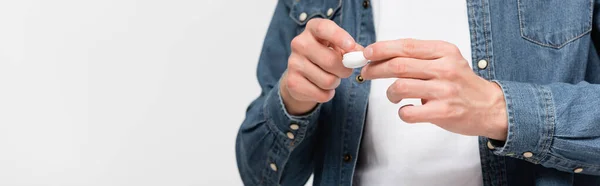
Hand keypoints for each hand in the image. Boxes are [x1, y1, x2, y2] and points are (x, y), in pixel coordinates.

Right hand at [281, 18, 360, 114]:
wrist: (301, 74)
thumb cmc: (325, 55)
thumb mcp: (338, 47)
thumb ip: (352, 49)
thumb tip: (361, 55)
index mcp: (312, 29)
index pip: (324, 28)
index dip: (339, 36)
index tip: (351, 46)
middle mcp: (299, 43)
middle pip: (330, 61)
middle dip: (345, 70)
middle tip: (345, 71)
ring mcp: (293, 63)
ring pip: (328, 80)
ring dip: (335, 83)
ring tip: (330, 78)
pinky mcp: (292, 82)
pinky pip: (321, 94)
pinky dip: (327, 94)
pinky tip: (321, 88)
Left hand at [360, 39, 507, 140]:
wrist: (489, 107)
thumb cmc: (461, 83)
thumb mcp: (446, 60)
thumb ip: (419, 56)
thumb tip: (382, 55)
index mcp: (444, 52)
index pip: (406, 46)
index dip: (381, 49)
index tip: (366, 53)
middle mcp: (444, 68)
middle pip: (398, 65)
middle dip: (375, 69)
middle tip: (366, 73)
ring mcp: (444, 91)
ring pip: (400, 86)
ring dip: (389, 92)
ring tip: (393, 95)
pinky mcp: (443, 112)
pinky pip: (409, 112)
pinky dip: (401, 112)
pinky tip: (406, 110)